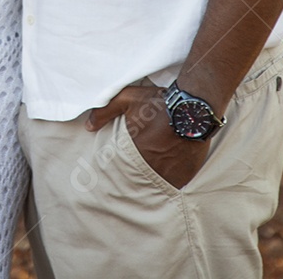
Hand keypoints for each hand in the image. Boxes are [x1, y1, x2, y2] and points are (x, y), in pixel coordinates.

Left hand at [85, 84, 209, 189]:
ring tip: (158, 164)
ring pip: (158, 180)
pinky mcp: (186, 175)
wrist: (193, 108)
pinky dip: (172, 177)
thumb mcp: (128, 99)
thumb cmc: (160, 103)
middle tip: (143, 161)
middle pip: (140, 175)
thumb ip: (105, 112)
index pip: (122, 168)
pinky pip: (175, 182)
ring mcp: (170, 173)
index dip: (123, 165)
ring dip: (156, 174)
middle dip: (139, 170)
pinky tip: (172, 166)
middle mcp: (151, 167)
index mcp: (135, 152)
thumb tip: (88, 126)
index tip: (124, 162)